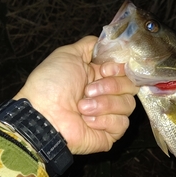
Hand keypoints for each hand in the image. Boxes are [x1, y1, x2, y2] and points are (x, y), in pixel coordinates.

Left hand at [13, 36, 138, 154]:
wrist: (44, 115)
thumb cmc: (51, 85)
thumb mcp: (68, 54)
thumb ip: (90, 46)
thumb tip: (105, 43)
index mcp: (99, 77)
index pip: (126, 70)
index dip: (119, 68)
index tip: (105, 69)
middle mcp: (107, 95)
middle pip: (131, 86)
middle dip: (111, 86)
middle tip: (88, 90)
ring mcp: (110, 115)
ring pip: (128, 104)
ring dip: (104, 103)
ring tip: (82, 107)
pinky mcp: (111, 134)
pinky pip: (122, 123)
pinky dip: (104, 120)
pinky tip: (87, 121)